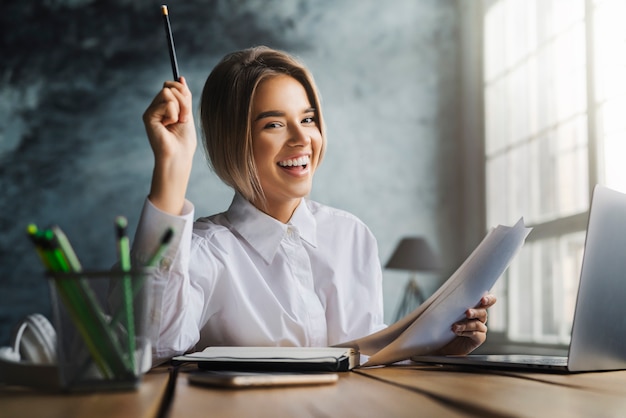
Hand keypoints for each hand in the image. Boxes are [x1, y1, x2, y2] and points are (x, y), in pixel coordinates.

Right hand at [143, 76, 196, 214]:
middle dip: (183, 101)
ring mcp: (151, 111)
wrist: (179, 156)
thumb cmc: (184, 140)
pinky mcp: (148, 116)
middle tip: (184, 118)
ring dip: (180, 108)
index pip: (171, 86)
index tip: (187, 108)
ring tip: (178, 122)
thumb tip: (180, 78)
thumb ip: (184, 96)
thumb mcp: (187, 113)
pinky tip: (169, 126)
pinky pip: (166, 103)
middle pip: (170, 87)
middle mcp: (155, 107)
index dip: (182, 91)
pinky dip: (174, 114)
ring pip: (168, 92)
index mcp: (164, 107)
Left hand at [435, 293, 496, 355]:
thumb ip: (449, 304)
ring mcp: (480, 328)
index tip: (483, 299)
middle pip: (483, 312)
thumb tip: (442, 296)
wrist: (445, 342)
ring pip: (477, 324)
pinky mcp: (479, 338)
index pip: (487, 300)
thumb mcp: (446, 312)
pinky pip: (475, 334)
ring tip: (455, 326)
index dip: (489, 299)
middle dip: (476, 312)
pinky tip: (457, 332)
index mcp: (475, 306)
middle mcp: (479, 316)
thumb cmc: (446, 323)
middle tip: (467, 313)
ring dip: (466, 325)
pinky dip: (466, 332)